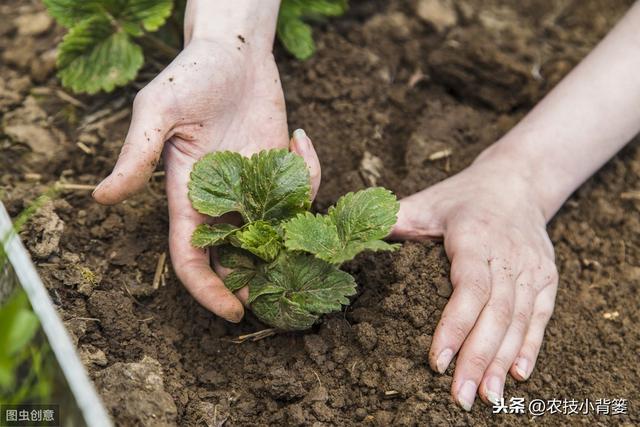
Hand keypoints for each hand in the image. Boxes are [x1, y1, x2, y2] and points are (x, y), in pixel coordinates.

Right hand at [92, 36, 319, 321]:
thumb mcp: (158, 111)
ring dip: (292, 240)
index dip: (208, 289)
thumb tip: (101, 197)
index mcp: (187, 196)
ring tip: (312, 237)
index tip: (234, 312)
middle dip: (259, 279)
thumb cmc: (190, 75)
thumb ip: (137, 155)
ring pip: (274, 232)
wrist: (232, 51)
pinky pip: (301, 190)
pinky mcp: (282, 168)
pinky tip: (302, 139)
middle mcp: (221, 199)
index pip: (192, 256)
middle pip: (237, 256)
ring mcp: (255, 186)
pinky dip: (310, 174)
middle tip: (287, 295)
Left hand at [390, 151, 557, 409]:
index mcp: (475, 237)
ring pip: (518, 320)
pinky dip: (530, 346)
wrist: (517, 181)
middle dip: (478, 358)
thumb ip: (393, 220)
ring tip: (488, 398)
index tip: (437, 361)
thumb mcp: (425, 202)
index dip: (454, 326)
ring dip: (503, 361)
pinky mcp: (546, 277)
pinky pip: (540, 316)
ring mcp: (532, 268)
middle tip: (461, 397)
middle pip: (495, 312)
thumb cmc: (462, 197)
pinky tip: (518, 375)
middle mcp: (508, 255)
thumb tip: (351, 240)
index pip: (469, 287)